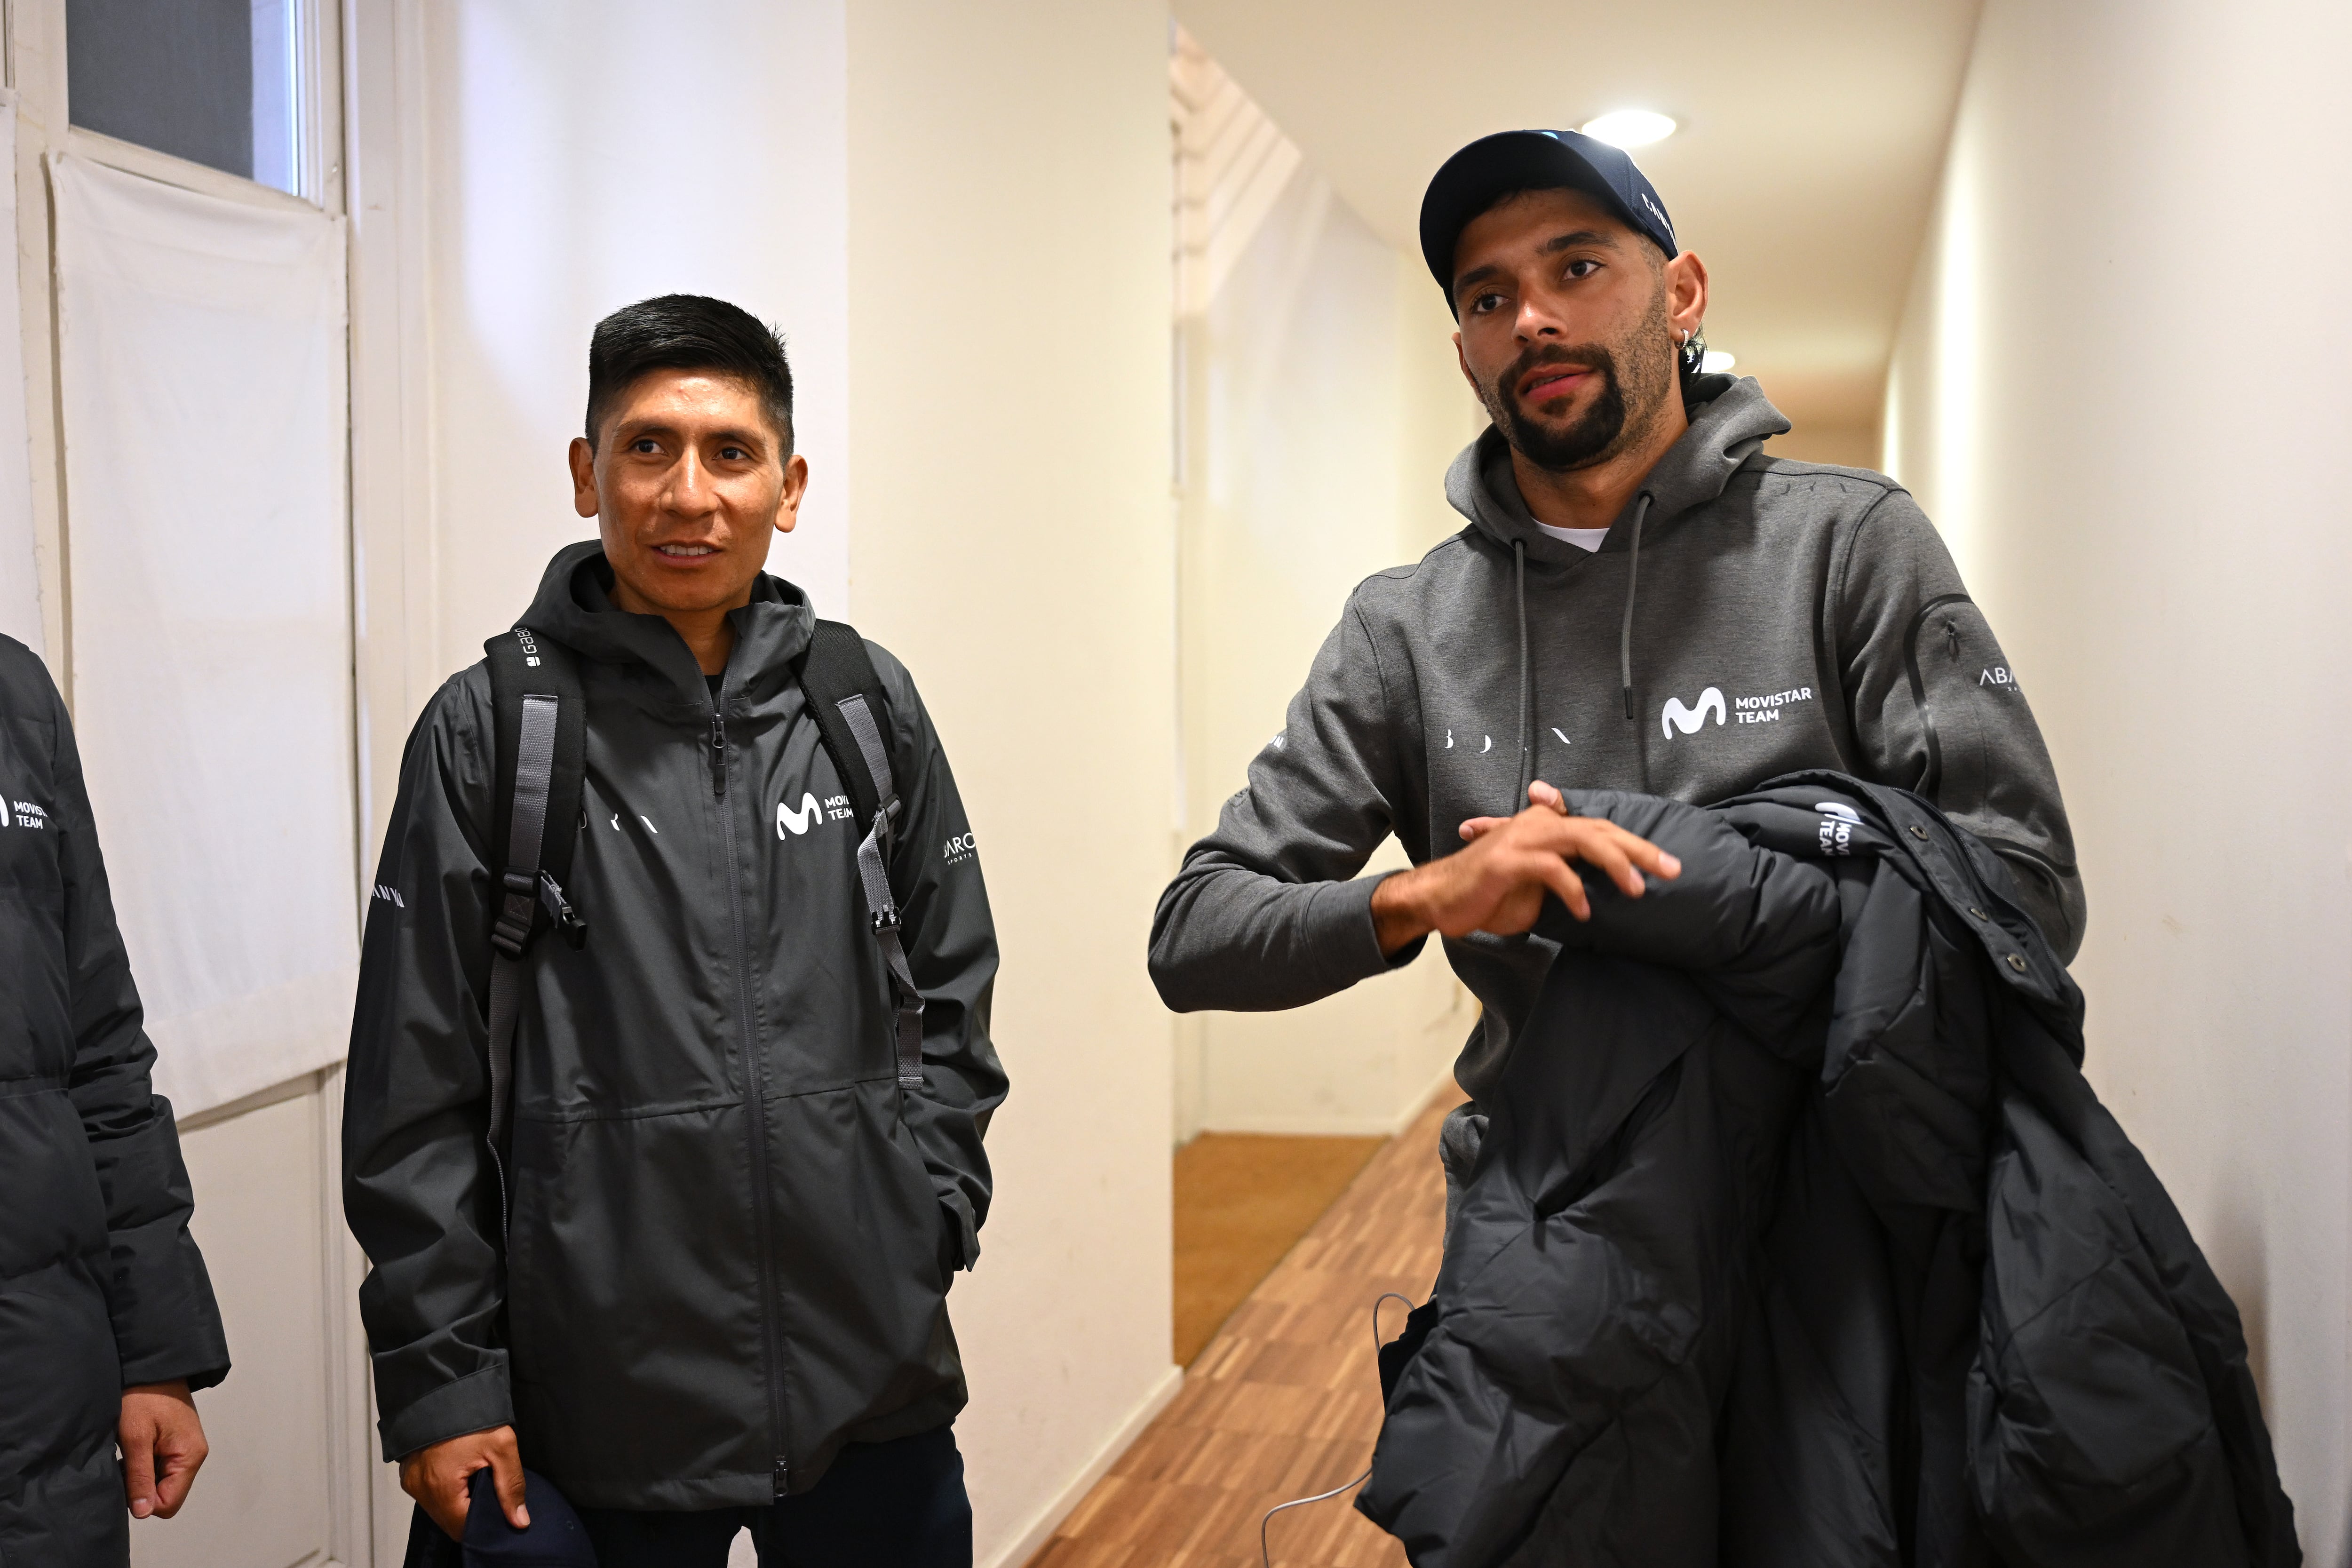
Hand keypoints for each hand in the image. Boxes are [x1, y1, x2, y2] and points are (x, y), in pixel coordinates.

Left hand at [120, 1380, 207, 1519]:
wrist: (152, 1366)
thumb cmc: (143, 1396)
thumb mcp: (135, 1438)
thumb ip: (140, 1477)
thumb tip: (143, 1512)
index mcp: (189, 1456)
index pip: (167, 1503)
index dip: (142, 1499)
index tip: (126, 1478)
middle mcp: (193, 1456)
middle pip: (165, 1494)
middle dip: (141, 1486)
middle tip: (126, 1461)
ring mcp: (187, 1449)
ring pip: (161, 1482)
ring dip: (141, 1474)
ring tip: (129, 1452)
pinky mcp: (178, 1443)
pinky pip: (161, 1468)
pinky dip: (144, 1464)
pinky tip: (134, 1448)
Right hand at [400, 1424, 525, 1541]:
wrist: (445, 1390)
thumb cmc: (473, 1416)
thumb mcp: (502, 1446)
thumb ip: (511, 1486)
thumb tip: (519, 1521)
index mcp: (441, 1487)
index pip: (463, 1528)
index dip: (485, 1526)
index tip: (501, 1515)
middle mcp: (420, 1490)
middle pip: (449, 1522)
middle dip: (472, 1517)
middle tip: (493, 1500)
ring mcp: (411, 1483)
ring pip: (439, 1511)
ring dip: (458, 1506)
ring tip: (479, 1487)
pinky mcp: (408, 1474)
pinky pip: (429, 1496)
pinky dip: (446, 1495)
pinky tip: (462, 1480)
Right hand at [1371, 781, 1679, 952]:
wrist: (1439, 899)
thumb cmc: (1489, 893)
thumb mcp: (1537, 883)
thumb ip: (1567, 876)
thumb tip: (1603, 891)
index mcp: (1547, 826)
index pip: (1600, 829)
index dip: (1637, 845)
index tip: (1668, 865)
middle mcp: (1538, 824)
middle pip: (1600, 829)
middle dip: (1640, 849)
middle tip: (1672, 869)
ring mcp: (1522, 839)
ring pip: (1581, 839)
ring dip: (1614, 863)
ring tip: (1637, 889)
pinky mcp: (1507, 860)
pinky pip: (1551, 869)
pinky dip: (1572, 890)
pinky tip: (1584, 911)